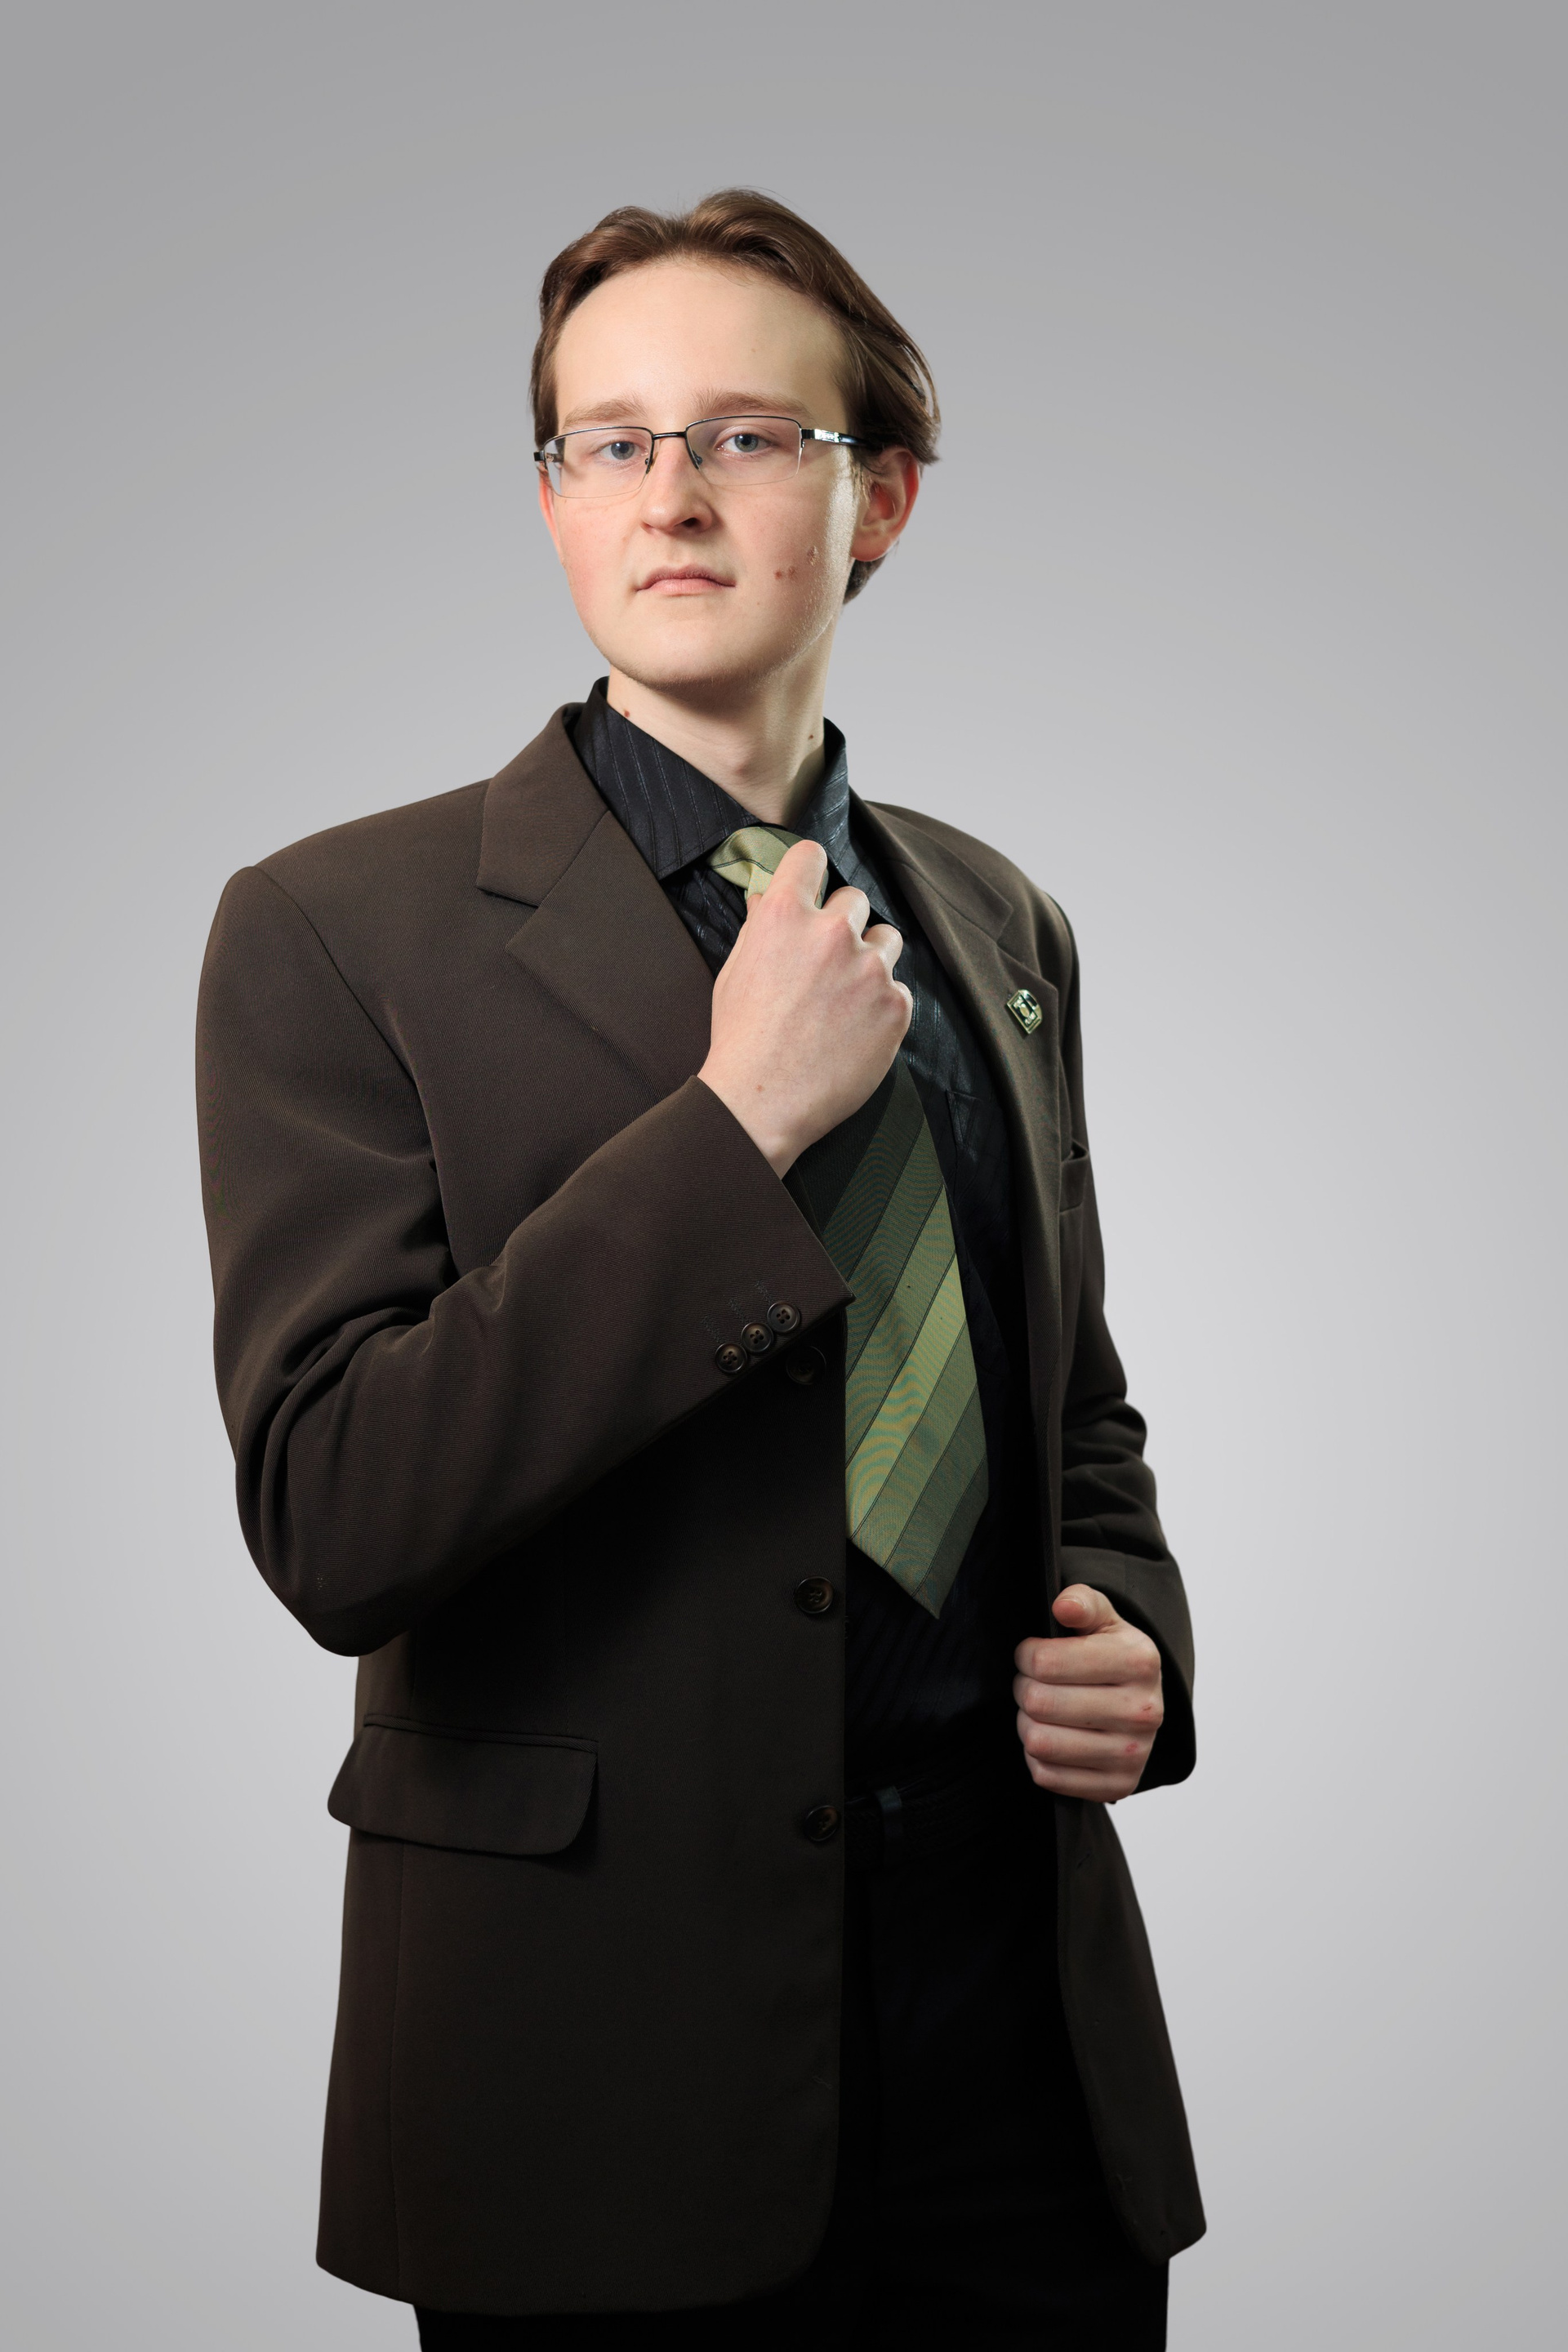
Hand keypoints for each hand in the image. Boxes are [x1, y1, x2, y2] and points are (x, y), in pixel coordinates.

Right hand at [698, 838, 911, 1175]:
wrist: (762, 1101)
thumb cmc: (741, 1039)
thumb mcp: (735, 972)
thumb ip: (759, 928)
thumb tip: (768, 897)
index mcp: (786, 916)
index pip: (811, 857)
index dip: (811, 870)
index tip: (814, 885)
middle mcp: (832, 932)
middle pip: (855, 899)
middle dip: (842, 923)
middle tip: (826, 961)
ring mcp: (870, 969)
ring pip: (887, 938)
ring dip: (871, 957)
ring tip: (845, 995)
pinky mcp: (896, 1005)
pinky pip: (899, 988)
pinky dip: (882, 1004)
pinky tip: (855, 1029)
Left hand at [1013, 1585, 1163, 1801]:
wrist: (1143, 1704)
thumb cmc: (1113, 1656)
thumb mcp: (1103, 1619)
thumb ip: (1082, 1602)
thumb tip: (1063, 1605)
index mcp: (1139, 1661)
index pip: (1045, 1662)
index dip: (1026, 1655)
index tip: (1032, 1654)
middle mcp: (1142, 1710)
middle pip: (1039, 1703)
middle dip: (1024, 1689)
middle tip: (1033, 1683)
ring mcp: (1133, 1754)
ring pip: (1039, 1742)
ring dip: (1027, 1724)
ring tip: (1040, 1711)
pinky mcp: (1118, 1786)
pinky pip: (1047, 1775)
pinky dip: (1038, 1757)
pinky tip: (1053, 1738)